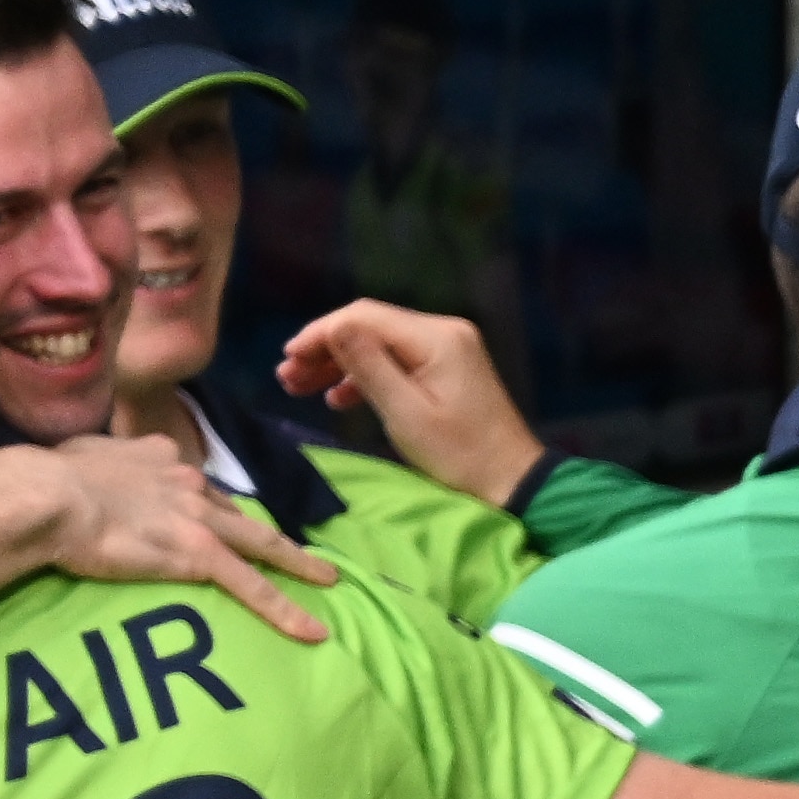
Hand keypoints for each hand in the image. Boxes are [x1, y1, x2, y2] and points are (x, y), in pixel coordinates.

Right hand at [39, 436, 331, 642]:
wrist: (48, 495)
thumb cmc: (45, 480)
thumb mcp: (79, 456)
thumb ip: (99, 462)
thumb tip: (93, 469)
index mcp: (159, 457)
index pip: (196, 484)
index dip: (209, 503)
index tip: (214, 516)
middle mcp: (188, 482)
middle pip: (239, 512)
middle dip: (269, 531)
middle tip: (299, 549)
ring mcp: (198, 518)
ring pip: (261, 544)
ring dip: (298, 563)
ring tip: (327, 579)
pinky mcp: (198, 554)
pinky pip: (252, 587)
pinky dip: (285, 609)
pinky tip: (311, 631)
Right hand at [277, 299, 544, 508]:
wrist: (512, 481)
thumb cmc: (461, 456)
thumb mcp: (406, 413)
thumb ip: (368, 367)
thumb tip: (333, 327)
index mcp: (436, 338)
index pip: (364, 317)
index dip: (321, 333)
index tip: (288, 357)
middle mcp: (444, 332)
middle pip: (370, 327)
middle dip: (325, 348)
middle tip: (287, 376)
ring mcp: (448, 349)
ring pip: (380, 344)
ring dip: (340, 363)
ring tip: (300, 387)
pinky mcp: (448, 369)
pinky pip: (398, 361)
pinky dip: (366, 376)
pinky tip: (338, 398)